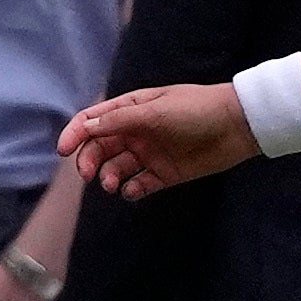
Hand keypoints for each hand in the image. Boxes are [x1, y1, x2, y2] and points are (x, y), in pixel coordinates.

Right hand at [63, 79, 267, 198]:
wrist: (237, 126)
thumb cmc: (196, 109)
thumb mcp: (155, 111)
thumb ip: (120, 120)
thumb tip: (87, 126)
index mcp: (131, 109)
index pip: (93, 121)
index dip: (75, 134)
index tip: (64, 150)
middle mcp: (136, 132)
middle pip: (100, 148)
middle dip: (89, 161)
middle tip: (89, 175)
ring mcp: (149, 153)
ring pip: (116, 168)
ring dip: (108, 177)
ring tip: (113, 184)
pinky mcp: (164, 174)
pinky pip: (139, 185)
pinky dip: (130, 190)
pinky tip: (132, 190)